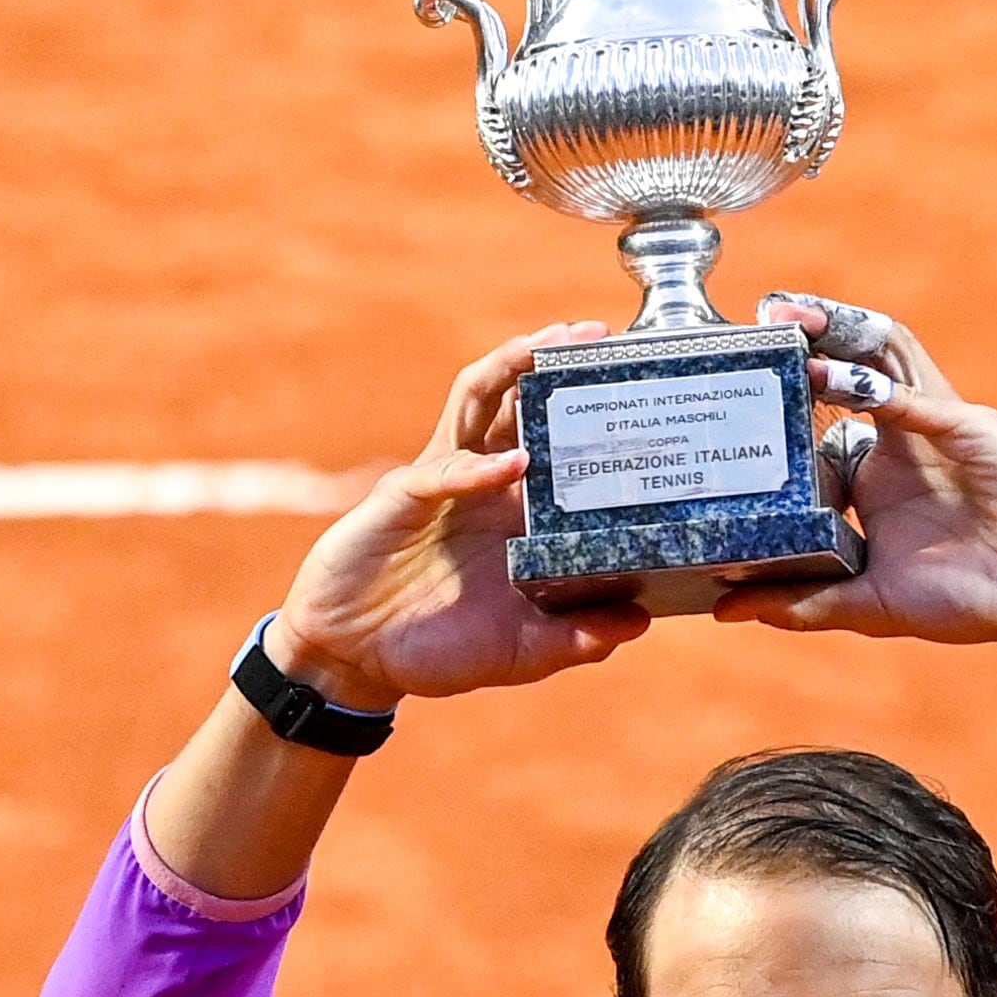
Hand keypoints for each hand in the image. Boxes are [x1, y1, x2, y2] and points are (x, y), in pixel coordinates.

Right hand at [268, 322, 650, 707]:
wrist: (357, 660)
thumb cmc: (438, 649)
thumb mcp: (522, 652)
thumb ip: (578, 639)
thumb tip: (640, 621)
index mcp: (517, 512)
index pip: (561, 445)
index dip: (594, 414)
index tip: (639, 387)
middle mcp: (484, 482)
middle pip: (522, 404)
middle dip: (556, 364)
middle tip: (601, 336)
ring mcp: (443, 481)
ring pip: (477, 404)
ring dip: (511, 369)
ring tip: (552, 345)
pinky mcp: (402, 497)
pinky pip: (442, 471)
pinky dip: (478, 467)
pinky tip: (512, 465)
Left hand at [718, 295, 996, 802]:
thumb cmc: (966, 598)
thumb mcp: (869, 603)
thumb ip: (802, 604)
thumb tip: (723, 610)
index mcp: (874, 469)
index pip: (819, 410)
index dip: (780, 387)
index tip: (731, 379)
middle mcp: (902, 435)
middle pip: (851, 361)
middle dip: (809, 334)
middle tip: (760, 317)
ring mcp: (938, 424)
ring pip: (889, 354)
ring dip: (844, 332)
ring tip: (796, 318)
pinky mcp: (975, 432)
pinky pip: (928, 401)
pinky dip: (894, 392)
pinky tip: (859, 387)